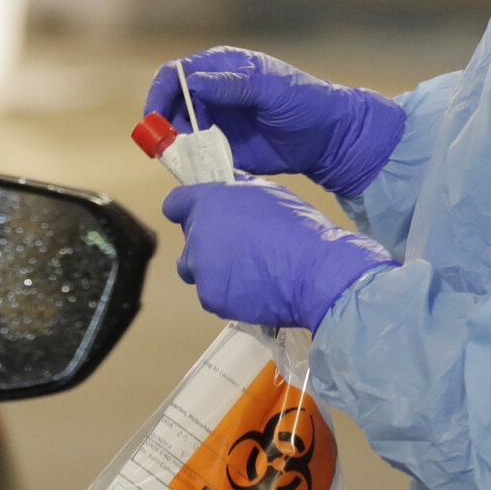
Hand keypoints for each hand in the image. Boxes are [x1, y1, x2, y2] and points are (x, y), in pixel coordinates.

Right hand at [144, 46, 404, 196]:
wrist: (328, 139)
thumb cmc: (304, 103)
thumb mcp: (271, 89)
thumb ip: (233, 85)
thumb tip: (193, 83)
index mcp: (220, 69)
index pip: (175, 75)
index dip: (159, 94)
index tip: (154, 119)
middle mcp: (211, 94)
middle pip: (169, 107)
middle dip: (165, 127)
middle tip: (171, 147)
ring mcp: (215, 123)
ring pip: (179, 135)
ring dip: (178, 148)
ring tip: (193, 159)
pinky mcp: (221, 149)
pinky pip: (196, 157)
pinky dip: (192, 165)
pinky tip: (202, 170)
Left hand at [163, 178, 397, 330]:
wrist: (316, 272)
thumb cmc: (300, 230)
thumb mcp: (268, 193)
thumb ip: (238, 194)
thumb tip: (228, 193)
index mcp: (210, 202)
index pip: (174, 204)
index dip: (185, 209)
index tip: (196, 215)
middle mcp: (198, 234)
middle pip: (188, 240)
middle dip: (207, 243)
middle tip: (239, 248)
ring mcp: (201, 268)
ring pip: (196, 270)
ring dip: (214, 270)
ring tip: (248, 270)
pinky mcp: (210, 297)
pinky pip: (212, 293)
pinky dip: (227, 292)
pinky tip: (253, 287)